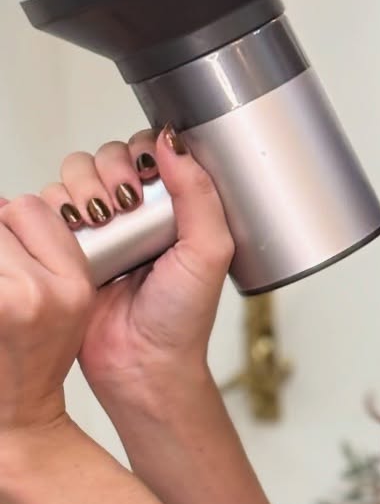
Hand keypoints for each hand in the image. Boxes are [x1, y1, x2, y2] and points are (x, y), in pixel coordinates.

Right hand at [0, 126, 233, 401]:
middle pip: (105, 155)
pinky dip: (54, 212)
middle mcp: (133, 212)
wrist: (142, 364)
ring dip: (81, 191)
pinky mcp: (65, 246)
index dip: (143, 153)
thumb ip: (198, 192)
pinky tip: (76, 236)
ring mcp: (98, 228)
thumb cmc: (181, 318)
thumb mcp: (208, 251)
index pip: (150, 150)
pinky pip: (46, 208)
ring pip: (73, 176)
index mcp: (172, 207)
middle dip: (109, 171)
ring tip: (99, 225)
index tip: (147, 179)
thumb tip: (172, 140)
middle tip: (122, 206)